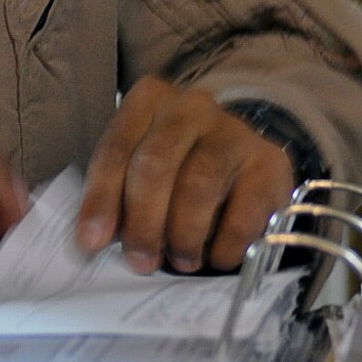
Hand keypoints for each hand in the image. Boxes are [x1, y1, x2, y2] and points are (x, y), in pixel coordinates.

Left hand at [75, 76, 293, 274]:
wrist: (241, 160)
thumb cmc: (177, 169)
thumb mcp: (140, 171)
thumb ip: (117, 196)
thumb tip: (92, 242)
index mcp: (148, 100)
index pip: (116, 149)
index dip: (101, 199)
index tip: (91, 242)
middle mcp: (190, 106)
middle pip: (156, 164)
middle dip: (143, 221)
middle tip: (141, 261)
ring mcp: (233, 129)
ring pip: (198, 185)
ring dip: (184, 234)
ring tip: (180, 261)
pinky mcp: (269, 161)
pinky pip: (244, 208)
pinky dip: (226, 242)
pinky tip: (217, 258)